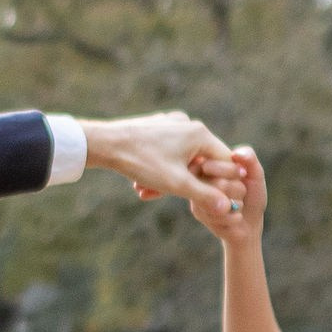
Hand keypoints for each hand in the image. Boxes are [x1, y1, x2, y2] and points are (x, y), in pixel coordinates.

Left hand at [82, 110, 240, 209]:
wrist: (104, 143)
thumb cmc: (142, 161)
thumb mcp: (177, 184)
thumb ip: (205, 196)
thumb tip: (227, 208)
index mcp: (200, 134)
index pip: (225, 161)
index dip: (221, 183)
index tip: (213, 199)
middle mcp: (188, 124)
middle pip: (202, 160)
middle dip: (189, 183)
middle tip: (172, 197)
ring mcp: (171, 124)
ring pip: (182, 158)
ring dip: (170, 179)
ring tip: (148, 191)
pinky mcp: (155, 127)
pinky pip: (167, 151)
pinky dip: (159, 168)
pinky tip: (141, 181)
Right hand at [187, 143, 262, 241]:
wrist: (249, 224)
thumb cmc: (251, 195)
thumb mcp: (255, 173)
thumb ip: (249, 157)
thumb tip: (236, 154)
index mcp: (210, 161)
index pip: (216, 161)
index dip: (233, 171)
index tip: (243, 175)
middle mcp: (197, 175)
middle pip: (219, 183)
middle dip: (238, 189)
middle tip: (240, 192)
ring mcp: (195, 193)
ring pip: (218, 199)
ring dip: (237, 204)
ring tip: (237, 204)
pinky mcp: (197, 212)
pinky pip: (219, 213)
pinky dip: (234, 217)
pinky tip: (235, 217)